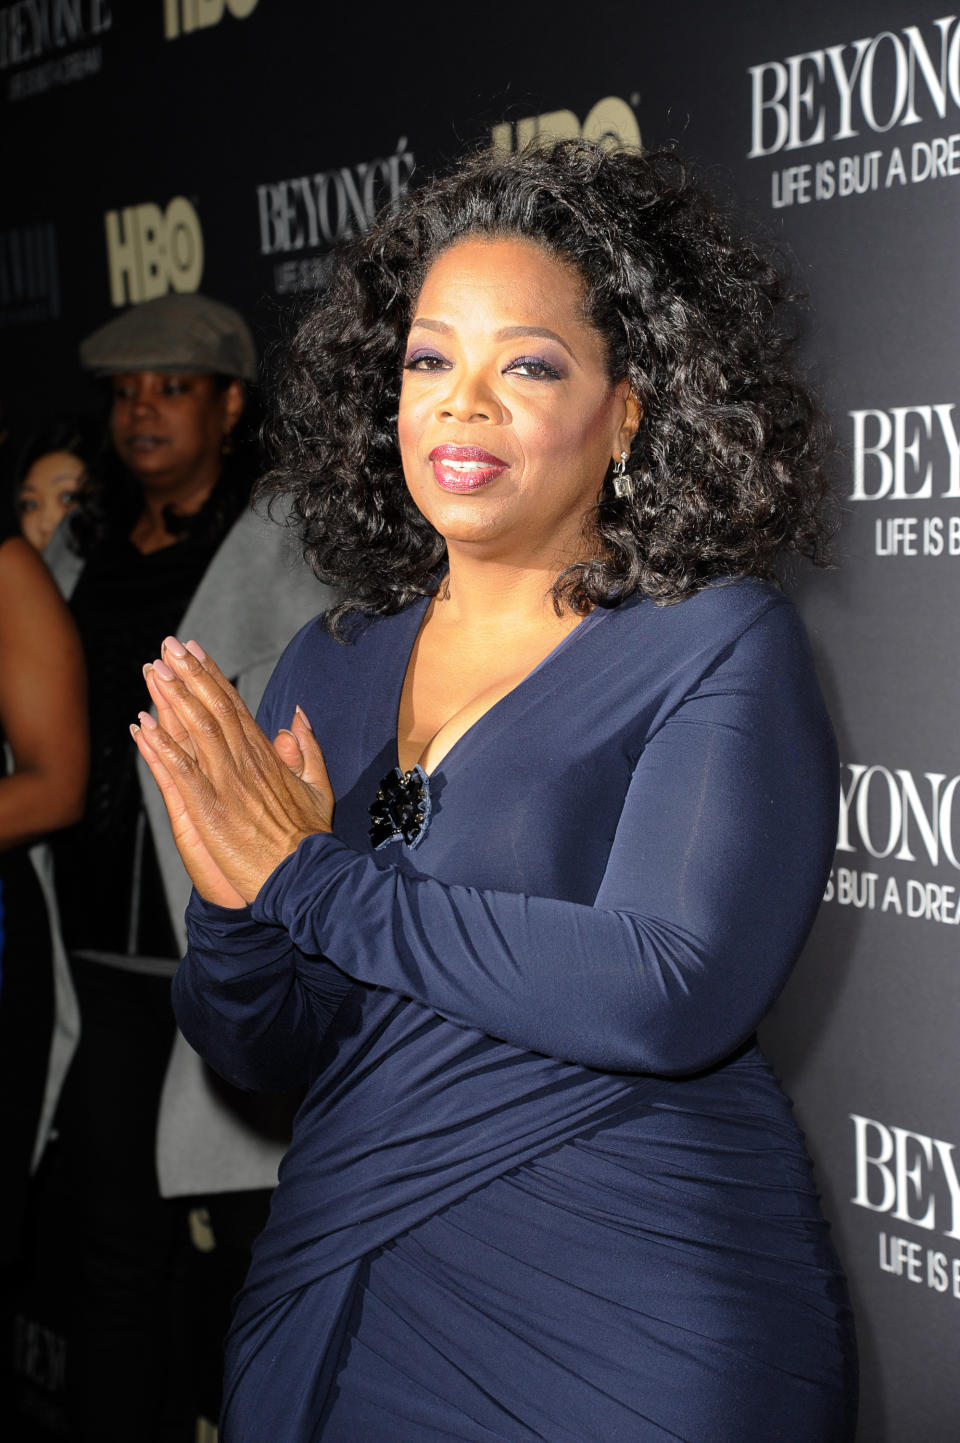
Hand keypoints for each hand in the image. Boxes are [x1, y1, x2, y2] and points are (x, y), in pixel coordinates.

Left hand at [131, 636, 333, 905]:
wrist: (305, 875)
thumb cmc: (309, 838)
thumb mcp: (319, 787)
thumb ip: (307, 749)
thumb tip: (296, 717)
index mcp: (267, 757)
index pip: (235, 707)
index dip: (212, 676)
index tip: (196, 651)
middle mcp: (245, 763)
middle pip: (214, 708)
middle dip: (190, 674)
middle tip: (169, 645)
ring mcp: (227, 784)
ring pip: (197, 730)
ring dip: (174, 698)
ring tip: (156, 670)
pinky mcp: (211, 809)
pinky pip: (182, 771)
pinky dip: (161, 747)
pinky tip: (143, 726)